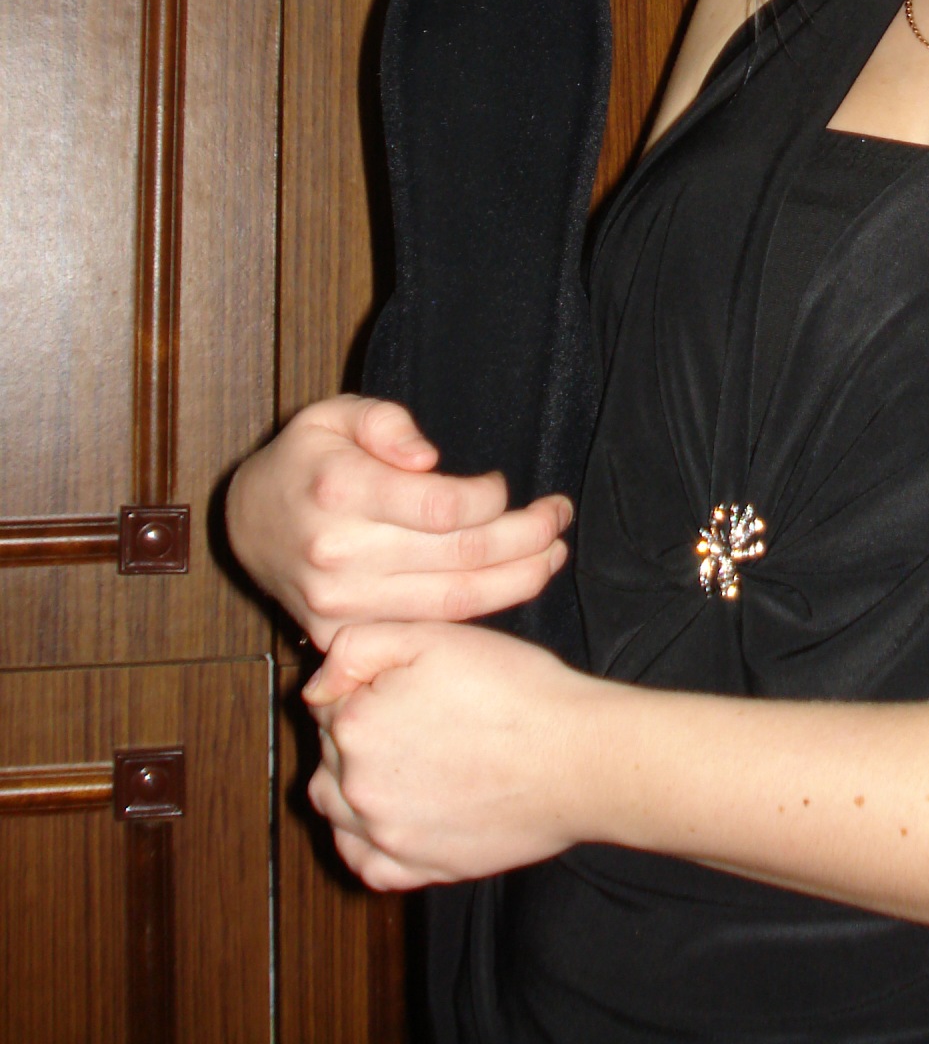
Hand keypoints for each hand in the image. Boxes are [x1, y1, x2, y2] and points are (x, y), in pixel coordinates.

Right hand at [225, 396, 570, 646]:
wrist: (248, 524)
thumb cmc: (306, 458)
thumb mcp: (333, 413)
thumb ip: (384, 423)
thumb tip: (428, 457)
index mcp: (340, 491)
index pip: (443, 507)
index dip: (491, 498)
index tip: (504, 485)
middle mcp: (340, 555)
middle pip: (461, 557)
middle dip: (526, 537)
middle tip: (559, 517)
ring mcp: (341, 605)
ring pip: (454, 602)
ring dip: (518, 580)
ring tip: (554, 554)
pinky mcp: (344, 636)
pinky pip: (428, 627)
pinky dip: (477, 611)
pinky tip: (511, 585)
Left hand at [304, 620, 589, 887]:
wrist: (573, 757)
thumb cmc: (515, 691)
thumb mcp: (434, 637)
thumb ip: (359, 647)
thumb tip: (316, 684)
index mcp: (354, 725)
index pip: (328, 701)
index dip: (362, 685)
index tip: (401, 683)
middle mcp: (357, 788)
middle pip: (329, 756)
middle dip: (356, 735)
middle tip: (411, 718)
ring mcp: (385, 835)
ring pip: (337, 811)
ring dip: (353, 787)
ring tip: (401, 764)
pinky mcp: (417, 870)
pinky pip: (365, 863)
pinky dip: (368, 842)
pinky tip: (393, 817)